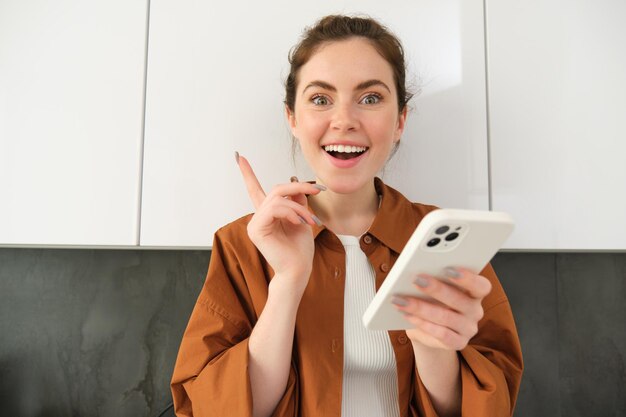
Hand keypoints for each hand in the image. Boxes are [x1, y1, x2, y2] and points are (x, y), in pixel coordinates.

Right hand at [236, 153, 323, 287]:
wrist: (298, 270)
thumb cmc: (300, 249)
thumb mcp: (302, 218)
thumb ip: (297, 200)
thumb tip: (295, 182)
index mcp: (268, 214)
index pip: (255, 190)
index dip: (247, 173)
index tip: (239, 157)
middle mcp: (258, 217)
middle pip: (276, 190)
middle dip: (298, 187)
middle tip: (317, 190)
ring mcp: (255, 223)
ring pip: (277, 199)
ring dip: (298, 206)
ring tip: (310, 220)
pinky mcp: (256, 229)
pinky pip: (275, 209)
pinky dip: (291, 212)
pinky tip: (299, 223)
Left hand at [392, 268, 491, 350]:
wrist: (429, 330)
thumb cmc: (433, 301)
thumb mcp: (434, 289)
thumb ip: (432, 279)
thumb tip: (417, 274)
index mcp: (475, 292)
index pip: (480, 285)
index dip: (467, 277)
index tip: (448, 269)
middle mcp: (475, 310)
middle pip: (459, 300)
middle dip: (436, 289)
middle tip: (416, 280)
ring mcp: (468, 329)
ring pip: (446, 317)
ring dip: (421, 308)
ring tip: (401, 300)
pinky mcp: (458, 343)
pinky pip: (441, 334)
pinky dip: (423, 324)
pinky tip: (408, 316)